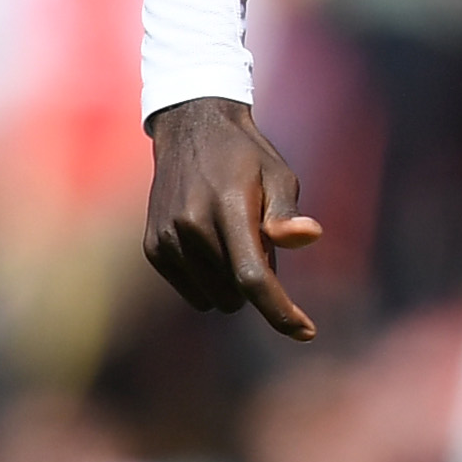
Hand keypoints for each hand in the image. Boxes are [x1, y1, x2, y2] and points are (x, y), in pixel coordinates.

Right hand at [142, 97, 326, 339]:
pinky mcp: (154, 248)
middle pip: (237, 294)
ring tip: (232, 238)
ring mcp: (167, 239)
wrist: (191, 129)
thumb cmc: (246, 158)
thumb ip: (286, 213)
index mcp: (227, 207)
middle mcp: (191, 226)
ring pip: (214, 299)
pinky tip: (210, 244)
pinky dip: (208, 281)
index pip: (253, 276)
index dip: (280, 311)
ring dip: (231, 283)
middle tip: (257, 241)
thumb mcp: (278, 175)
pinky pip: (192, 293)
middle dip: (256, 282)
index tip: (306, 332)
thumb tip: (308, 237)